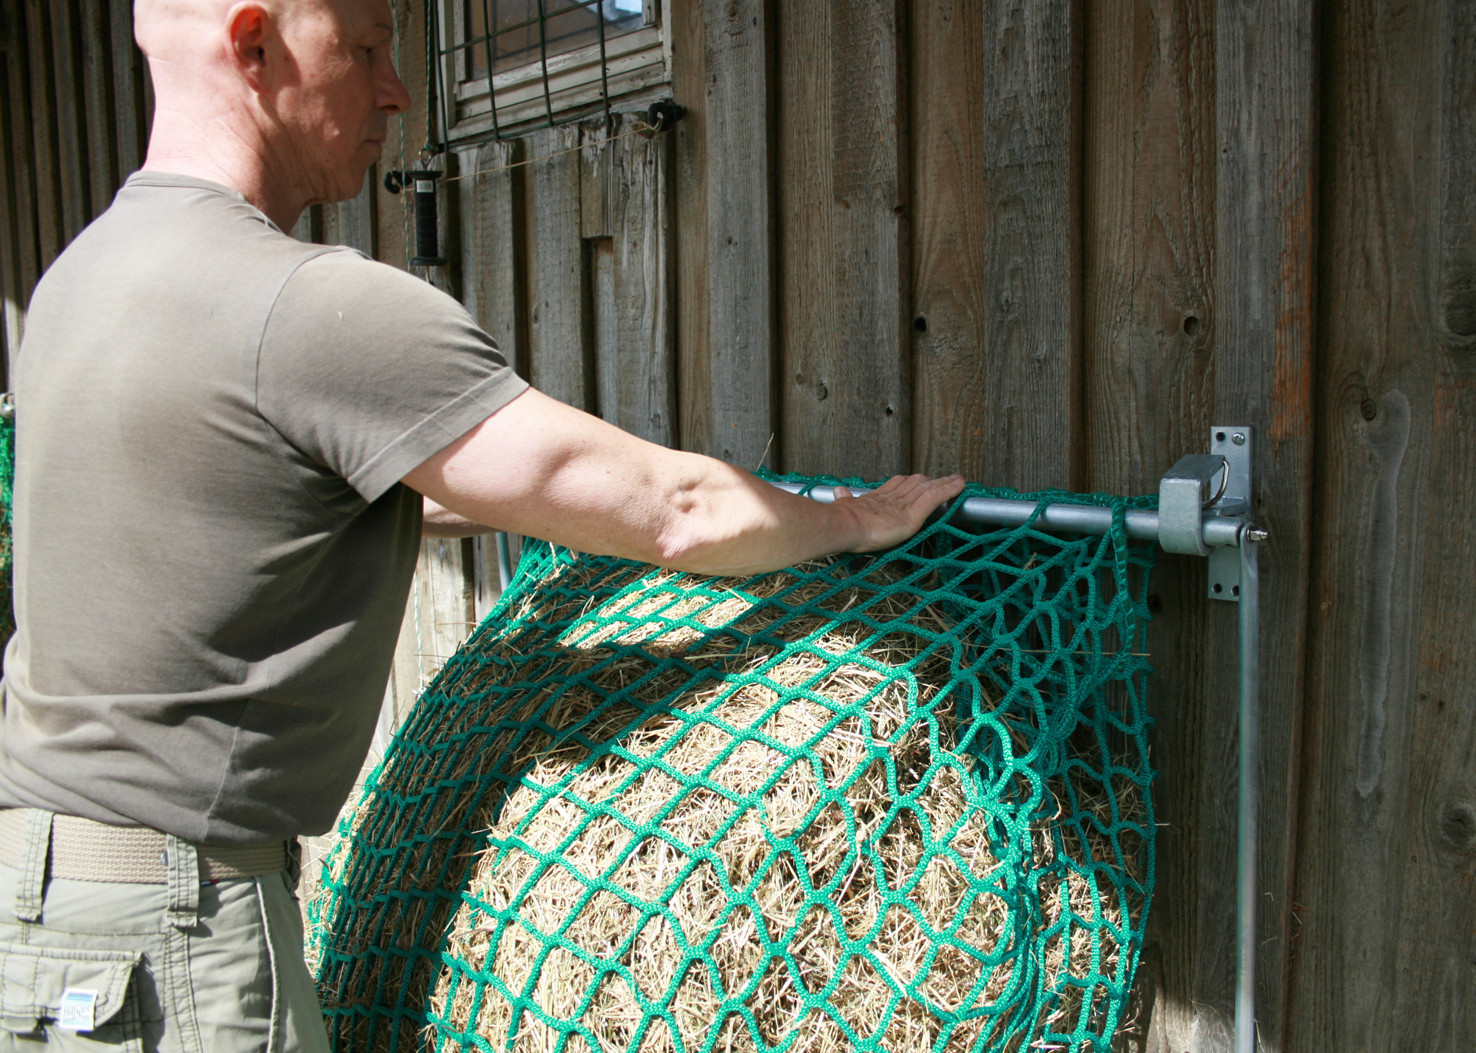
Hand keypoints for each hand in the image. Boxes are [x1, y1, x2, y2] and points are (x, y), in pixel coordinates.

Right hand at [833, 473, 965, 551]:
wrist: (843, 526)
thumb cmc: (840, 522)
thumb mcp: (842, 507)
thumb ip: (843, 499)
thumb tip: (837, 490)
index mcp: (874, 499)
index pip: (896, 485)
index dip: (908, 482)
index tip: (917, 479)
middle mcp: (890, 498)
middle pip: (914, 483)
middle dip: (929, 480)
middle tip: (943, 478)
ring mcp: (902, 505)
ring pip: (927, 488)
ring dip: (944, 483)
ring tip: (957, 480)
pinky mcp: (912, 514)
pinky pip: (934, 497)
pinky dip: (948, 490)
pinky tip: (960, 485)